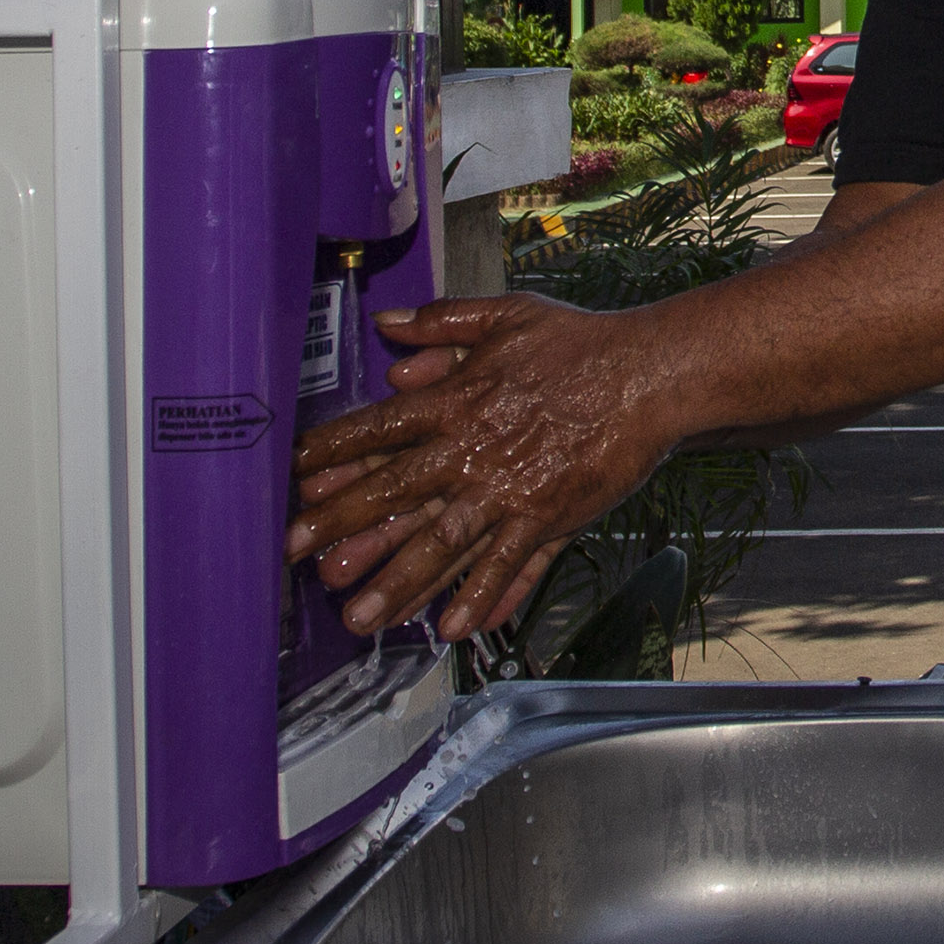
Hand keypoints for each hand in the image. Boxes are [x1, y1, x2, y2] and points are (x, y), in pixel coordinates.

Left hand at [287, 291, 687, 641]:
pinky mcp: (549, 516)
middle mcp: (473, 449)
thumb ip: (442, 322)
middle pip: (394, 493)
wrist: (649, 373)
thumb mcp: (506, 315)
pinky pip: (508, 564)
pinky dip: (481, 596)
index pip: (378, 430)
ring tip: (360, 617)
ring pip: (442, 543)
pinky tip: (451, 628)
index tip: (293, 481)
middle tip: (299, 557)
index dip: (331, 455)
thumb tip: (386, 324)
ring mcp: (510, 489)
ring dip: (398, 582)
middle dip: (342, 528)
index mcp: (457, 398)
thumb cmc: (581, 342)